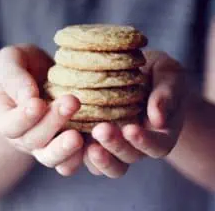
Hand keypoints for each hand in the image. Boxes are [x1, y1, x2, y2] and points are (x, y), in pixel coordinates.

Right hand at [0, 45, 83, 175]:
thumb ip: (14, 77)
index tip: (38, 103)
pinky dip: (82, 155)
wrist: (43, 74)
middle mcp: (24, 136)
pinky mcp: (67, 144)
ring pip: (52, 158)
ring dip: (65, 149)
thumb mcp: (11, 61)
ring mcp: (46, 143)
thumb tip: (29, 98)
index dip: (24, 118)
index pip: (11, 125)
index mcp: (6, 118)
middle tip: (71, 103)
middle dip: (53, 123)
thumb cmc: (25, 66)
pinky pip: (72, 159)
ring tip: (77, 137)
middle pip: (35, 141)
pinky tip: (94, 145)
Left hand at [84, 51, 186, 177]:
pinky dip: (80, 153)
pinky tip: (69, 137)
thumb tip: (158, 118)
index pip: (157, 147)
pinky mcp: (97, 138)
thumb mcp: (169, 75)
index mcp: (160, 133)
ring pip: (109, 163)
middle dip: (115, 147)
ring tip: (85, 143)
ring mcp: (117, 143)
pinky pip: (89, 154)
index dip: (145, 142)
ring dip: (98, 158)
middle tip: (101, 130)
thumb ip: (167, 94)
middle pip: (129, 157)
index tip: (131, 129)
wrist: (139, 73)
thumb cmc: (157, 73)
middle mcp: (138, 144)